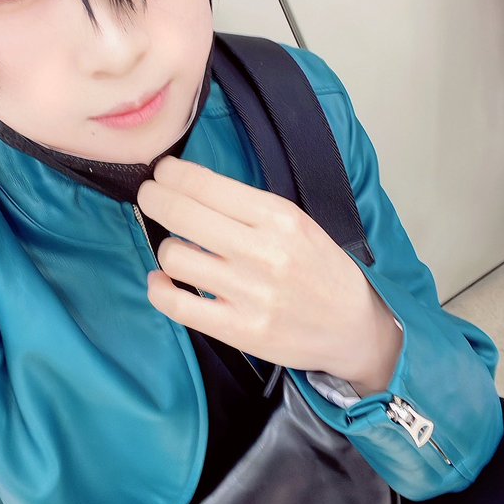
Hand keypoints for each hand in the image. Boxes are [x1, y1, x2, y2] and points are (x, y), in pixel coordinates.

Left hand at [137, 157, 401, 394]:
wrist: (353, 327)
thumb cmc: (321, 269)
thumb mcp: (298, 223)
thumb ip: (249, 208)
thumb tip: (190, 188)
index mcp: (279, 218)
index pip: (206, 184)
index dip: (171, 174)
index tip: (163, 173)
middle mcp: (263, 252)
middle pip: (181, 213)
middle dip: (154, 198)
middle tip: (150, 196)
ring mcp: (250, 293)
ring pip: (174, 256)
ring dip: (166, 248)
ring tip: (177, 249)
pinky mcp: (240, 330)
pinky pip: (178, 304)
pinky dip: (159, 288)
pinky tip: (162, 280)